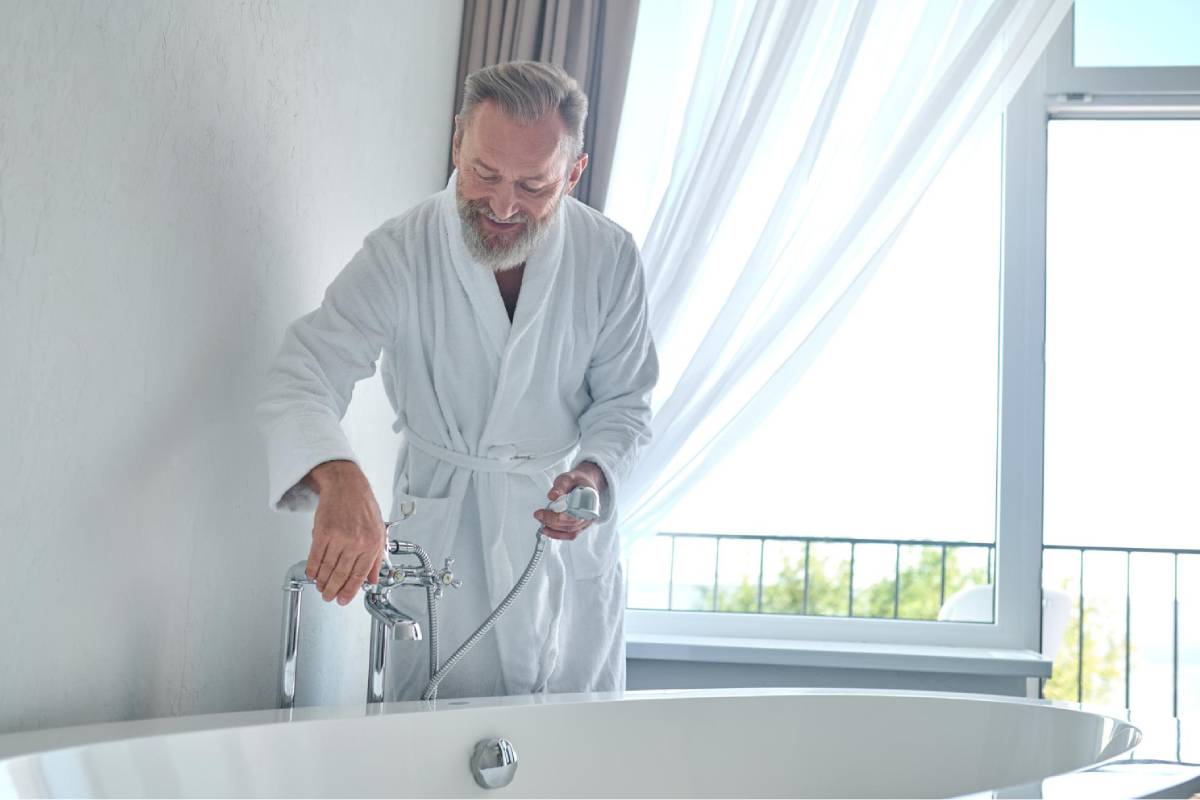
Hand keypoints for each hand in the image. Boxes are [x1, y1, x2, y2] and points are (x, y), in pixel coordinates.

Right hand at [302, 460, 384, 604]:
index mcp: (372, 544)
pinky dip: (312, 569)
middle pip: (342, 574)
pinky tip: (312, 575)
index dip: (350, 591)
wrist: (346, 486)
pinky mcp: (323, 532)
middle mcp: (356, 542)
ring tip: (321, 587)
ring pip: (328, 568)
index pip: (360, 575)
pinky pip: (315, 557)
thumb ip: (376, 557)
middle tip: (328, 596)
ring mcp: (339, 538)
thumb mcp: (378, 531)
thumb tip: (373, 579)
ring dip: (322, 582)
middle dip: (333, 590)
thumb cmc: (362, 506)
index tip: (343, 599)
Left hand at [534, 462, 605, 540]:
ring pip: (570, 531)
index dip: (559, 515)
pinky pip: (570, 535)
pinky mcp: (580, 527)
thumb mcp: (568, 477)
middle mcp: (590, 513)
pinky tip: (547, 530)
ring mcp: (586, 522)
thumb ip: (561, 485)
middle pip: (572, 524)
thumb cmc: (578, 481)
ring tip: (541, 519)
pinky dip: (557, 534)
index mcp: (590, 500)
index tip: (546, 510)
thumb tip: (553, 496)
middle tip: (539, 514)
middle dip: (552, 520)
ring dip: (552, 528)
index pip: (576, 512)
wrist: (584, 484)